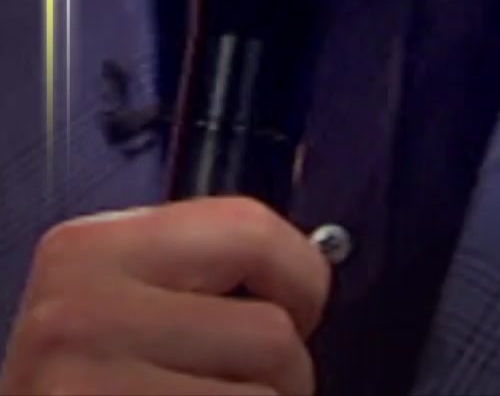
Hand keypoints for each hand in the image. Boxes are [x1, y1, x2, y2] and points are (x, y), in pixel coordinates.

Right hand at [0, 198, 330, 394]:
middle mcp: (81, 311)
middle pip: (270, 331)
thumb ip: (191, 275)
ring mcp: (89, 386)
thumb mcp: (114, 305)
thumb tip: (310, 270)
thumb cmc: (83, 384)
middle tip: (250, 388)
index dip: (301, 276)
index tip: (300, 309)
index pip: (249, 227)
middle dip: (284, 374)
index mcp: (89, 248)